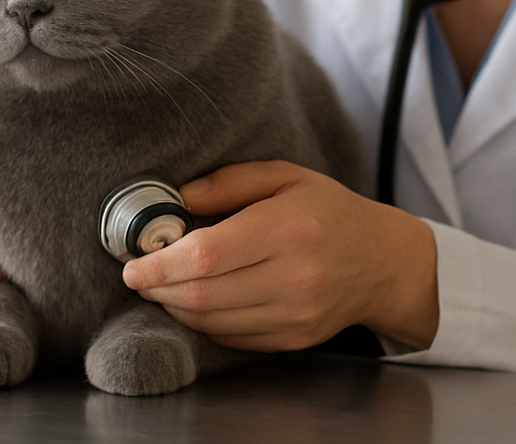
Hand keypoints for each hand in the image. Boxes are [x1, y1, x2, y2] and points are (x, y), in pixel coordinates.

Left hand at [120, 161, 437, 351]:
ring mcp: (295, 313)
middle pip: (202, 294)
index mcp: (287, 227)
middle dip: (159, 288)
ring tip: (163, 287)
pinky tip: (196, 303)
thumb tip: (177, 199)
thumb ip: (229, 183)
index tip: (134, 263)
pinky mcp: (293, 338)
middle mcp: (293, 276)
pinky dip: (203, 323)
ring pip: (212, 321)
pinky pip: (231, 337)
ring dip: (175, 308)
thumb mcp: (285, 176)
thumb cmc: (329, 212)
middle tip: (140, 275)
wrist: (381, 261)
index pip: (207, 255)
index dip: (161, 264)